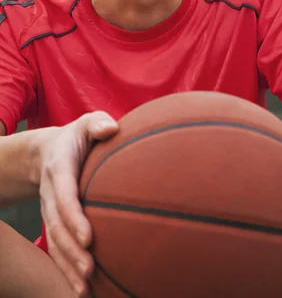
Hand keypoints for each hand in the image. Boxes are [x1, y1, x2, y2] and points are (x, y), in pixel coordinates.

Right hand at [37, 112, 118, 296]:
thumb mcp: (86, 123)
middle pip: (57, 226)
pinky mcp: (55, 222)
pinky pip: (57, 248)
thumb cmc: (78, 136)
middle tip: (89, 269)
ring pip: (55, 242)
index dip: (73, 216)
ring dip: (67, 266)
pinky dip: (65, 269)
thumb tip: (111, 128)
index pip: (64, 195)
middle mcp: (52, 193)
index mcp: (60, 168)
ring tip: (83, 288)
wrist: (47, 152)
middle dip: (71, 250)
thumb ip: (98, 122)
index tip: (87, 237)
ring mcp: (51, 210)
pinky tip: (80, 289)